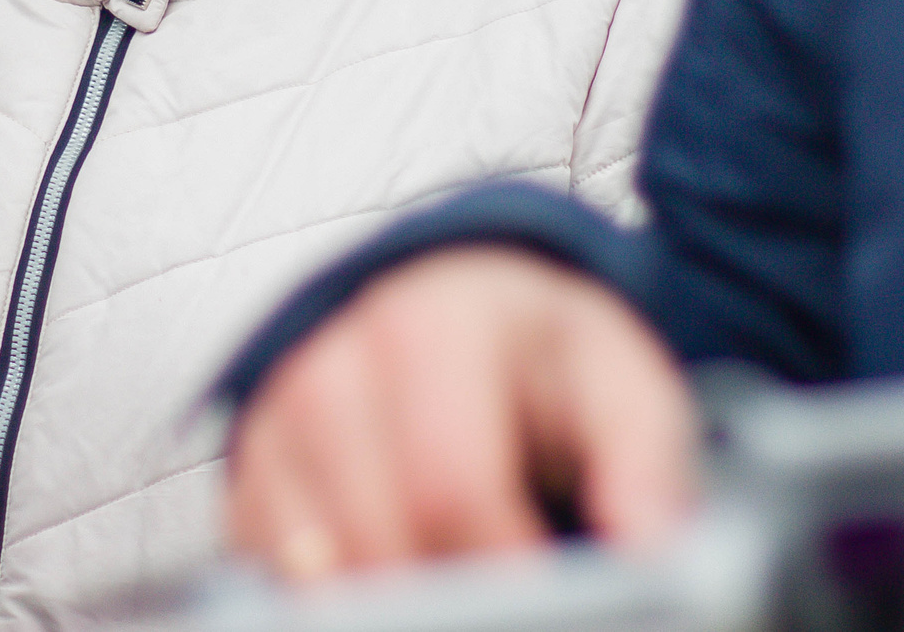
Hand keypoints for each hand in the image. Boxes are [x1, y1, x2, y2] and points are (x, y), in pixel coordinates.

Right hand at [224, 247, 698, 580]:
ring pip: (316, 575)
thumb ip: (646, 467)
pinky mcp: (248, 473)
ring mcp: (276, 422)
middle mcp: (331, 368)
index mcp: (429, 330)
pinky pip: (275, 576)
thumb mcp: (620, 383)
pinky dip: (339, 600)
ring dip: (393, 603)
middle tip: (517, 608)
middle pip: (376, 545)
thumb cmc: (536, 350)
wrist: (449, 302)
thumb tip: (655, 552)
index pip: (448, 485)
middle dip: (452, 606)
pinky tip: (404, 576)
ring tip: (465, 582)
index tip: (551, 606)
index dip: (505, 574)